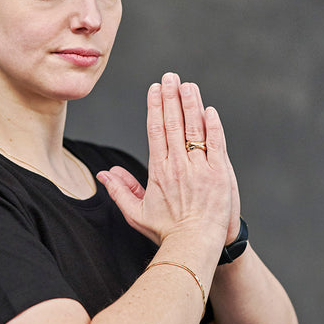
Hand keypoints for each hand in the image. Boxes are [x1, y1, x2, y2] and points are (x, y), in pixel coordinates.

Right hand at [97, 73, 232, 248]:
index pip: (156, 131)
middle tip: (170, 77)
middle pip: (173, 124)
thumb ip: (120, 191)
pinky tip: (209, 110)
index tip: (155, 90)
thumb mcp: (136, 214)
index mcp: (159, 172)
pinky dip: (213, 126)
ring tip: (188, 85)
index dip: (155, 107)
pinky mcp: (220, 174)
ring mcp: (200, 169)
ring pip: (194, 129)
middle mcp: (178, 166)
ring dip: (191, 104)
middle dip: (172, 97)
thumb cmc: (166, 232)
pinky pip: (216, 144)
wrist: (194, 246)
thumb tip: (104, 174)